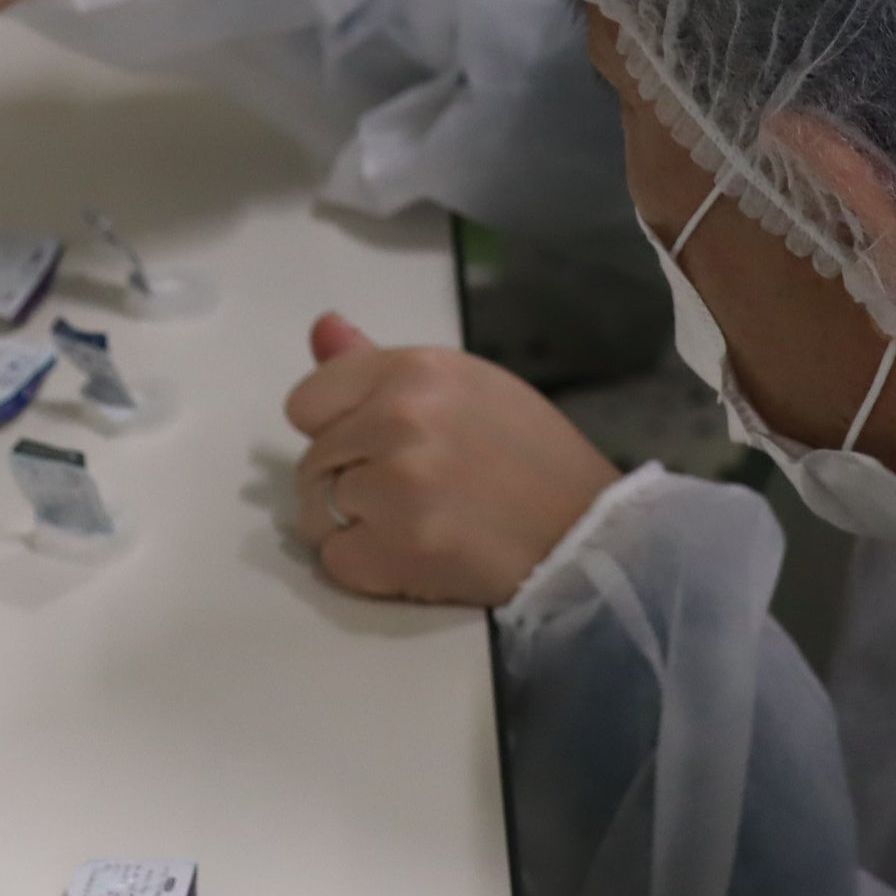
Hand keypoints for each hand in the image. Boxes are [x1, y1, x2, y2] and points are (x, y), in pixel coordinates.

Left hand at [285, 313, 621, 607]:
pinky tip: (415, 558)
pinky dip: (366, 568)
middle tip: (413, 495)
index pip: (307, 402)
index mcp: (416, 370)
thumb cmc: (529, 456)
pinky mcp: (400, 550)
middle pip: (312, 462)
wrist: (588, 532)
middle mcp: (400, 419)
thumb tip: (321, 327)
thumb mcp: (464, 386)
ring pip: (316, 515)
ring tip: (416, 525)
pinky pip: (335, 560)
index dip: (336, 430)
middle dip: (348, 483)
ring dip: (355, 529)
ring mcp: (397, 487)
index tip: (376, 447)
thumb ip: (378, 365)